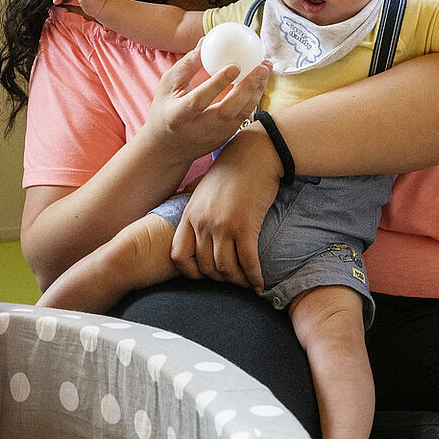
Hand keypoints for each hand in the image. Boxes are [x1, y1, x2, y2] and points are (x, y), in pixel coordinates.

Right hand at [144, 47, 269, 164]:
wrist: (167, 148)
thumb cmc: (165, 110)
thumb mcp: (167, 86)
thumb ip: (187, 65)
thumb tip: (206, 41)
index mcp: (178, 115)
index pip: (200, 100)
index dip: (217, 84)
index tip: (234, 66)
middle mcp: (198, 129)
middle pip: (227, 111)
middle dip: (248, 88)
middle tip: (261, 66)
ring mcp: (214, 136)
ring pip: (241, 116)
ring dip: (256, 92)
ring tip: (265, 70)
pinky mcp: (225, 138)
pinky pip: (243, 118)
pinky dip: (253, 99)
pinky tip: (259, 82)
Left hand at [171, 126, 282, 287]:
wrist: (255, 154)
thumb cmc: (232, 170)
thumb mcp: (203, 188)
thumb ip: (195, 207)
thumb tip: (190, 219)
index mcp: (189, 215)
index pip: (178, 256)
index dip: (191, 272)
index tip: (205, 275)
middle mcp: (202, 223)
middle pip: (205, 267)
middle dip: (220, 279)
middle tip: (233, 280)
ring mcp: (222, 226)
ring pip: (226, 269)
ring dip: (238, 281)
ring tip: (247, 283)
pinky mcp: (245, 227)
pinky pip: (248, 262)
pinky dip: (254, 278)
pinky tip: (260, 285)